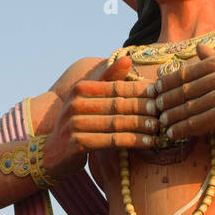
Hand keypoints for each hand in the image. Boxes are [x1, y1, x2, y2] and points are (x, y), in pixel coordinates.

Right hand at [43, 54, 157, 176]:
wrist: (50, 156)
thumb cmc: (75, 126)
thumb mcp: (87, 100)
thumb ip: (107, 81)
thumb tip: (128, 58)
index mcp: (80, 89)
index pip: (116, 86)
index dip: (140, 90)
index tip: (161, 94)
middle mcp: (75, 104)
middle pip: (118, 104)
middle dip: (143, 108)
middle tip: (164, 111)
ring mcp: (74, 124)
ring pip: (117, 122)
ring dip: (141, 125)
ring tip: (159, 127)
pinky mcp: (77, 144)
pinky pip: (111, 141)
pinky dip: (132, 141)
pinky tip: (148, 143)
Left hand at [151, 42, 214, 143]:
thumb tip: (198, 48)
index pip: (184, 73)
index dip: (166, 83)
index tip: (154, 91)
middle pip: (183, 90)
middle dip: (165, 101)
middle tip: (153, 109)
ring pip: (187, 108)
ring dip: (170, 118)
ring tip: (161, 123)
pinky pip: (196, 123)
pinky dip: (181, 130)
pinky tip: (173, 134)